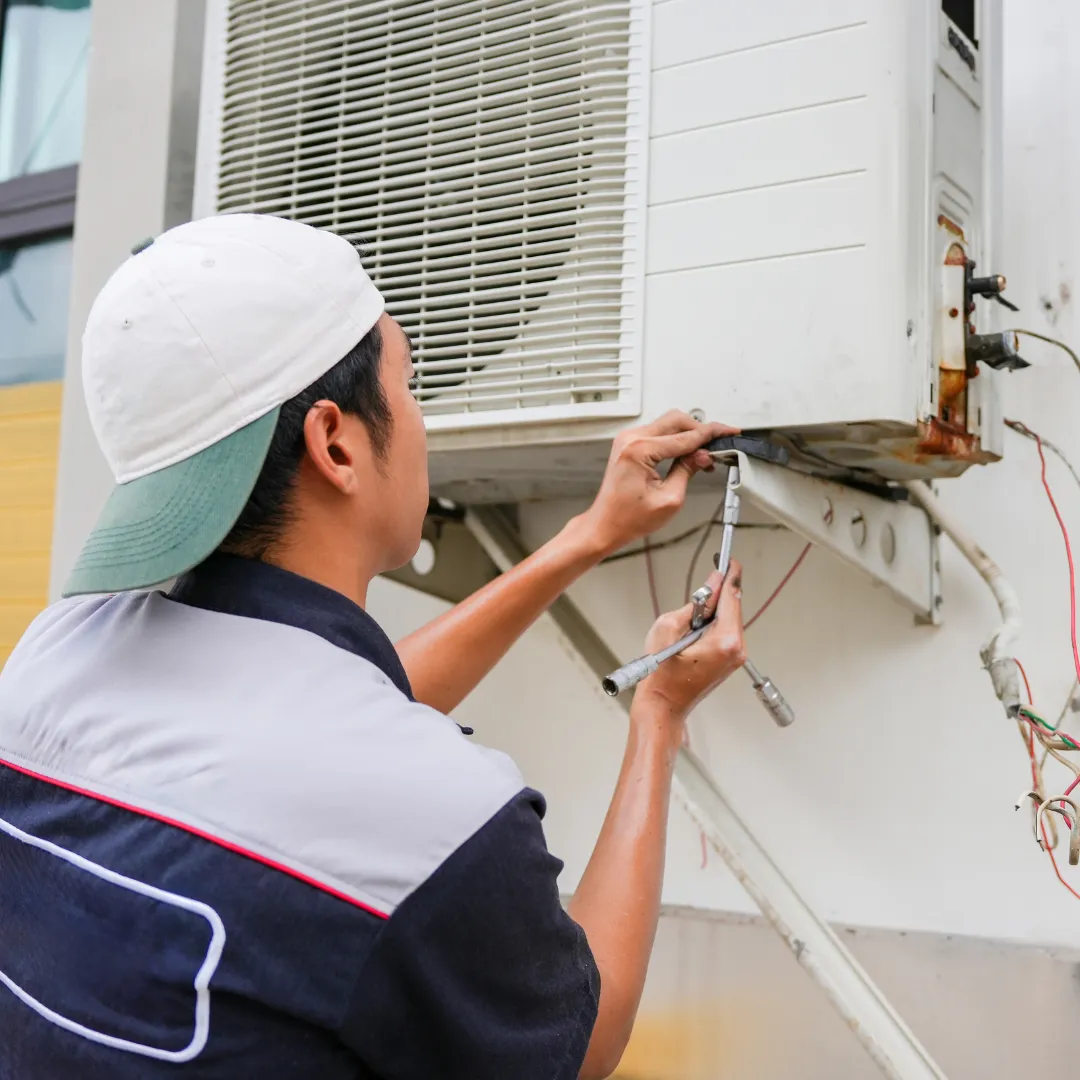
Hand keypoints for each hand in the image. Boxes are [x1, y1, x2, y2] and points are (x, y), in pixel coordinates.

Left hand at [578, 412, 735, 556]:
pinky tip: (687, 454)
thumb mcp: (669, 499)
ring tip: (704, 456)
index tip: (728, 432)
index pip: (685, 436)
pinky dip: (676, 439)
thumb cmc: (628, 518)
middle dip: (700, 431)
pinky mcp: (629, 444)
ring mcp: (628, 439)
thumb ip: (687, 471)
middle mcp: (631, 439)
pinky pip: (658, 433)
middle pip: (676, 420)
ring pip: (668, 424)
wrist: (605, 524)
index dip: (711, 434)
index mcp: (639, 450)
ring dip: (689, 435)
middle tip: (718, 444)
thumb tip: (703, 455)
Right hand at [635, 561, 745, 722]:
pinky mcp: (729, 661)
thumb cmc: (661, 675)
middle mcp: (736, 649)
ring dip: (712, 611)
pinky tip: (694, 630)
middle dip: (717, 594)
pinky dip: (712, 624)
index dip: (730, 574)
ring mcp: (735, 658)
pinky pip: (725, 633)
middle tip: (704, 584)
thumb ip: (693, 604)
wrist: (663, 705)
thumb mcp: (668, 627)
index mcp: (726, 641)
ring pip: (729, 620)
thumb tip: (710, 587)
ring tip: (688, 620)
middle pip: (733, 608)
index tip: (729, 560)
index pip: (733, 597)